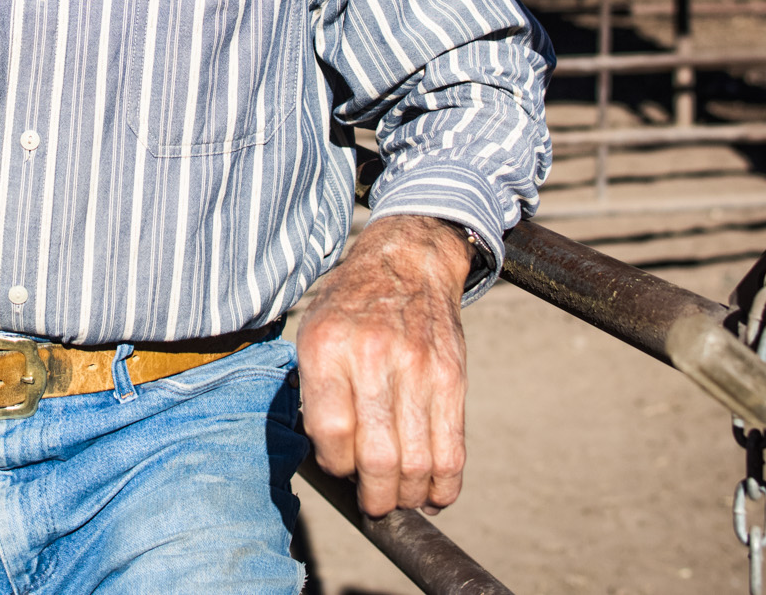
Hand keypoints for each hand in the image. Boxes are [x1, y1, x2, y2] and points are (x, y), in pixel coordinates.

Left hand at [297, 214, 472, 516]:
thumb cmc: (352, 305)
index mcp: (327, 347)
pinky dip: (444, 485)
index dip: (333, 464)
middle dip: (373, 497)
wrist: (408, 263)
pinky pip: (452, 449)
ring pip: (416, 463)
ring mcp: (418, 368)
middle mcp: (372, 357)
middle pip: (376, 458)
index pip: (329, 432)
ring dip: (407, 496)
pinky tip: (433, 493)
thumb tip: (326, 455)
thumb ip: (314, 389)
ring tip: (399, 498)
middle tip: (371, 502)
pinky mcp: (452, 378)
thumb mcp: (313, 330)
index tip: (337, 467)